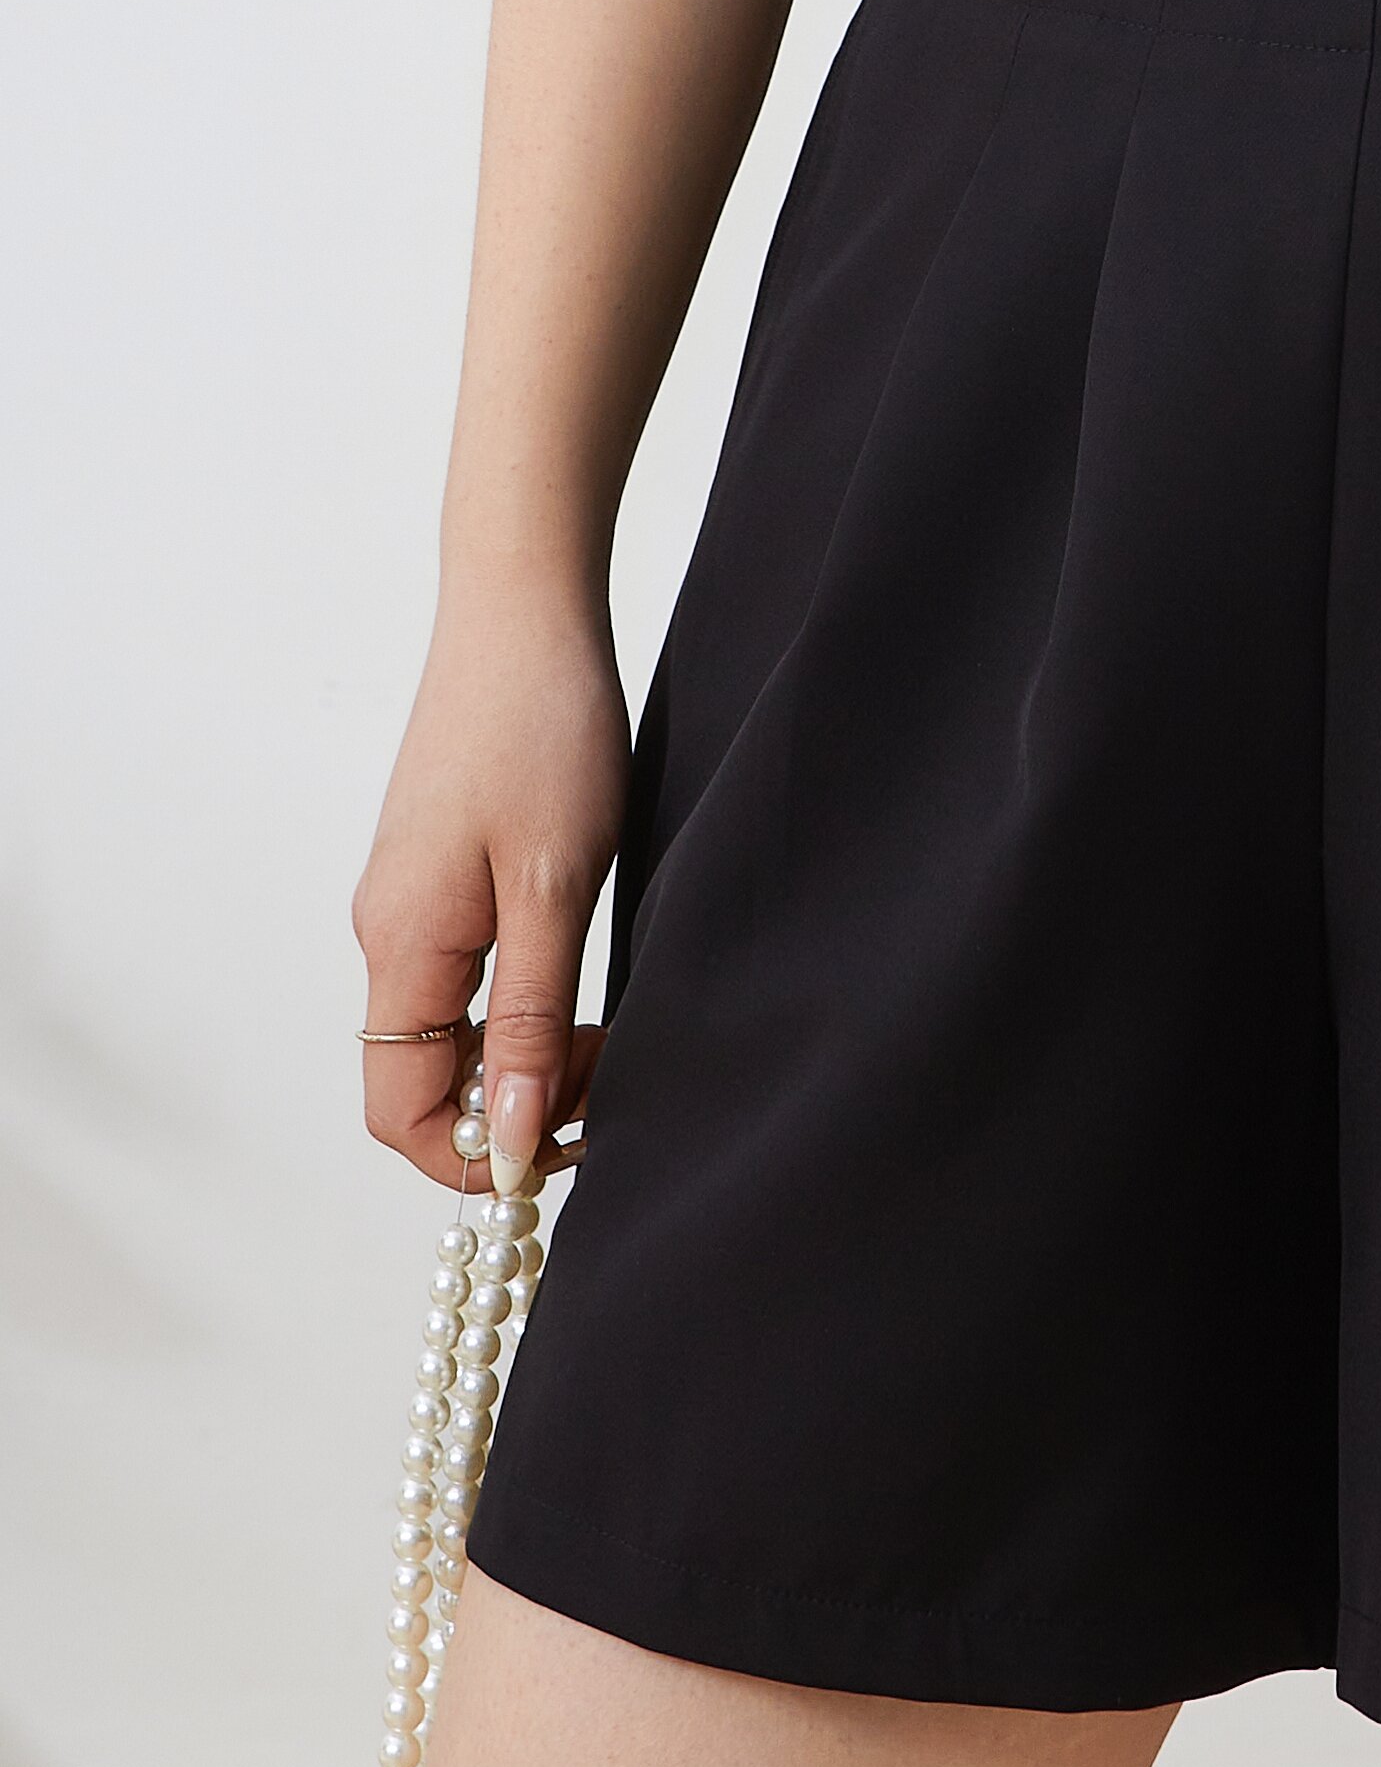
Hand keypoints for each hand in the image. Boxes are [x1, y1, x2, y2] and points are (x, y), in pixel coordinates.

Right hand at [351, 601, 626, 1197]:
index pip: (401, 1113)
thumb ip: (529, 1019)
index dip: (475, 1156)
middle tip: (608, 1070)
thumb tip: (505, 1146)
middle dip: (511, 1105)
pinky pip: (462, 976)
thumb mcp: (556, 885)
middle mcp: (387, 931)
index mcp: (402, 945)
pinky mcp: (436, 870)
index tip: (568, 1144)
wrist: (523, 609)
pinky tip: (575, 970)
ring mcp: (407, 900)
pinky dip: (518, 1000)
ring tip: (604, 1021)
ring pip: (448, 1029)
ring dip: (522, 1051)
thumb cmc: (544, 729)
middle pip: (423, 1079)